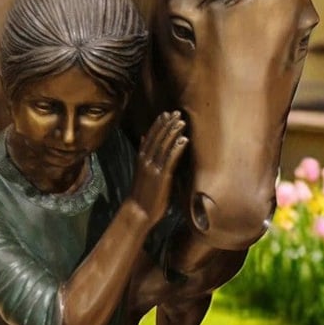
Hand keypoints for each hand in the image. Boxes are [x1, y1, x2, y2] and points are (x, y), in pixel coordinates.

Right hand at [130, 111, 186, 226]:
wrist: (139, 212)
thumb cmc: (143, 193)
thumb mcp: (141, 171)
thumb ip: (144, 155)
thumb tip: (144, 139)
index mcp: (142, 159)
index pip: (150, 137)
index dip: (158, 124)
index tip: (166, 113)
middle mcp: (147, 161)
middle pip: (158, 138)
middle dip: (167, 124)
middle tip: (177, 112)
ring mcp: (154, 169)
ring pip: (164, 146)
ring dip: (174, 132)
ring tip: (182, 122)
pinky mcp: (162, 178)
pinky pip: (171, 160)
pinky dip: (177, 148)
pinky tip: (184, 140)